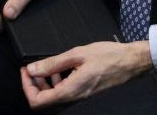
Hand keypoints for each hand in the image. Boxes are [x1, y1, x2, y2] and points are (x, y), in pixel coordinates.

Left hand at [20, 41, 152, 108]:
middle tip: (32, 66)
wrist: (130, 62)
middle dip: (34, 83)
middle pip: (43, 100)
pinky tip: (61, 67)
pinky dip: (57, 80)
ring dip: (45, 81)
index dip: (27, 86)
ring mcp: (79, 95)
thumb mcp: (77, 54)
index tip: (26, 70)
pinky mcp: (83, 91)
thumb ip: (52, 63)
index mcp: (70, 90)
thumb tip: (32, 70)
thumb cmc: (108, 56)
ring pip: (53, 95)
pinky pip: (64, 91)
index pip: (38, 101)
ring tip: (47, 65)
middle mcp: (73, 97)